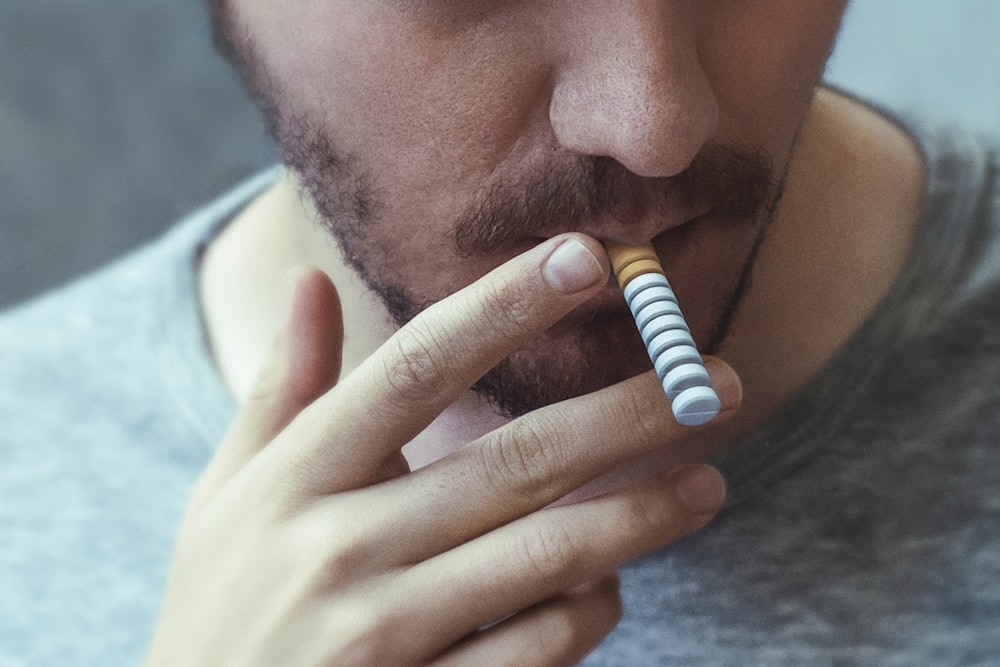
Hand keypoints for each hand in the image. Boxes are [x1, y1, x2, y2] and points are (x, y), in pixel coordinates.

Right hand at [144, 234, 740, 665]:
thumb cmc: (221, 607)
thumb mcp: (229, 495)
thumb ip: (280, 389)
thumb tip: (310, 278)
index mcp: (295, 478)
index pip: (417, 368)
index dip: (505, 307)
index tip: (590, 259)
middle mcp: (340, 548)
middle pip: (514, 460)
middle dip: (626, 414)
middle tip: (714, 381)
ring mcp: (382, 634)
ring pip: (547, 557)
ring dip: (641, 515)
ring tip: (707, 481)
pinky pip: (537, 647)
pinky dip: (589, 611)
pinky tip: (612, 585)